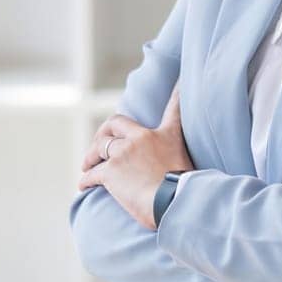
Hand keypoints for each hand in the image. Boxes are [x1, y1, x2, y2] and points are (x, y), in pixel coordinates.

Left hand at [76, 83, 192, 230]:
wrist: (174, 202)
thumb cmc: (185, 191)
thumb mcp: (193, 165)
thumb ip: (185, 160)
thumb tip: (198, 174)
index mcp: (165, 134)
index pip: (174, 107)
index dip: (178, 92)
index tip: (182, 79)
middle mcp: (141, 138)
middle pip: (115, 123)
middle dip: (104, 131)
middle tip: (99, 142)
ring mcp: (123, 153)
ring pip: (99, 147)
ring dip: (91, 156)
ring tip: (87, 165)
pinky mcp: (110, 171)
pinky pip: (92, 173)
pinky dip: (86, 179)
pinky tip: (84, 186)